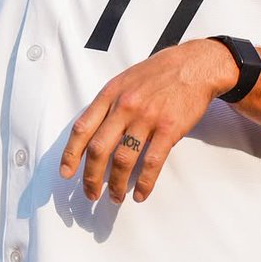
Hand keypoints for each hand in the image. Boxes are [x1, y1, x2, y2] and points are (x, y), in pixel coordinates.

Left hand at [60, 39, 236, 203]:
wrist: (194, 65)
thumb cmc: (159, 73)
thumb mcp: (125, 80)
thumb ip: (108, 104)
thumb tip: (93, 133)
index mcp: (110, 95)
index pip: (82, 128)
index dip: (70, 154)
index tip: (66, 173)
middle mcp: (124, 106)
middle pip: (99, 149)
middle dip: (91, 178)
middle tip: (91, 194)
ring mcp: (147, 118)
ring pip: (123, 160)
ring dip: (116, 184)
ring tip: (116, 197)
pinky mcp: (168, 129)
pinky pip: (152, 162)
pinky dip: (144, 183)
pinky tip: (140, 193)